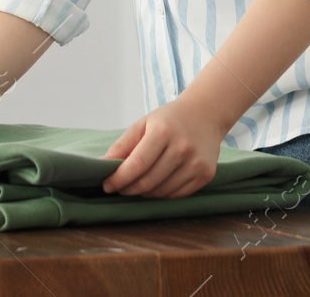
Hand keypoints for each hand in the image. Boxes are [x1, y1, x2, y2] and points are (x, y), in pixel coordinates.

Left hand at [99, 97, 224, 197]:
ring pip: (162, 191)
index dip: (119, 178)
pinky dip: (161, 194)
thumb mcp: (143, 123)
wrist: (205, 114)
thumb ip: (123, 144)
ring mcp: (196, 163)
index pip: (137, 164)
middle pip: (148, 181)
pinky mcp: (206, 175)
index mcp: (163, 131)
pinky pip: (177, 195)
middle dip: (128, 189)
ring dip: (144, 193)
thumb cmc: (169, 119)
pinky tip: (155, 185)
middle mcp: (182, 148)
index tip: (107, 185)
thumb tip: (103, 164)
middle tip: (119, 188)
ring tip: (136, 184)